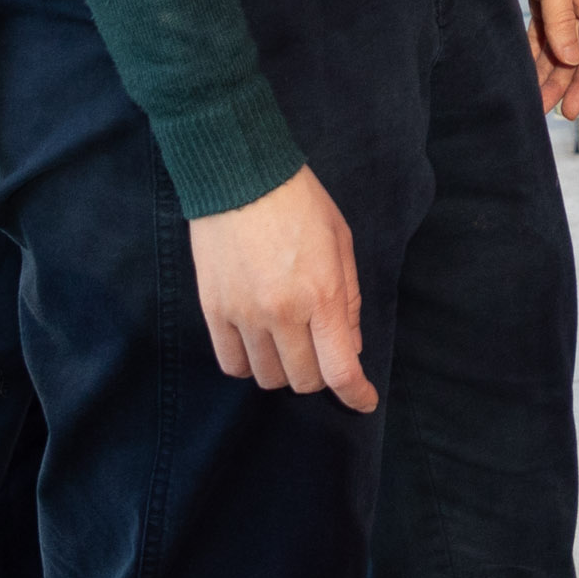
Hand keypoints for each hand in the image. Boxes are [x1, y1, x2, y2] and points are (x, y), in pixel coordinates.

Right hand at [187, 167, 373, 410]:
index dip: (357, 395)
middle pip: (303, 380)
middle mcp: (282, 314)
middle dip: (320, 375)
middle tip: (322, 353)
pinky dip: (249, 364)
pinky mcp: (214, 311)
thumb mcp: (341, 243)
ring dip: (284, 369)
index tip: (364, 402)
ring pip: (266, 377)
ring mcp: (244, 315)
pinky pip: (231, 363)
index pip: (340, 370)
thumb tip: (352, 346)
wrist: (240, 176)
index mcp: (321, 296)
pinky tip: (258, 345)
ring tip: (288, 342)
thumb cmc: (300, 203)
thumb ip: (349, 299)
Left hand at [505, 0, 578, 116]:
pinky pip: (542, 31)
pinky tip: (524, 67)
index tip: (569, 110)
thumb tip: (572, 59)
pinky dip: (535, 50)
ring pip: (558, 44)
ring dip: (547, 70)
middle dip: (561, 82)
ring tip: (531, 96)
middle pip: (576, 52)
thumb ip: (561, 20)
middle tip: (541, 110)